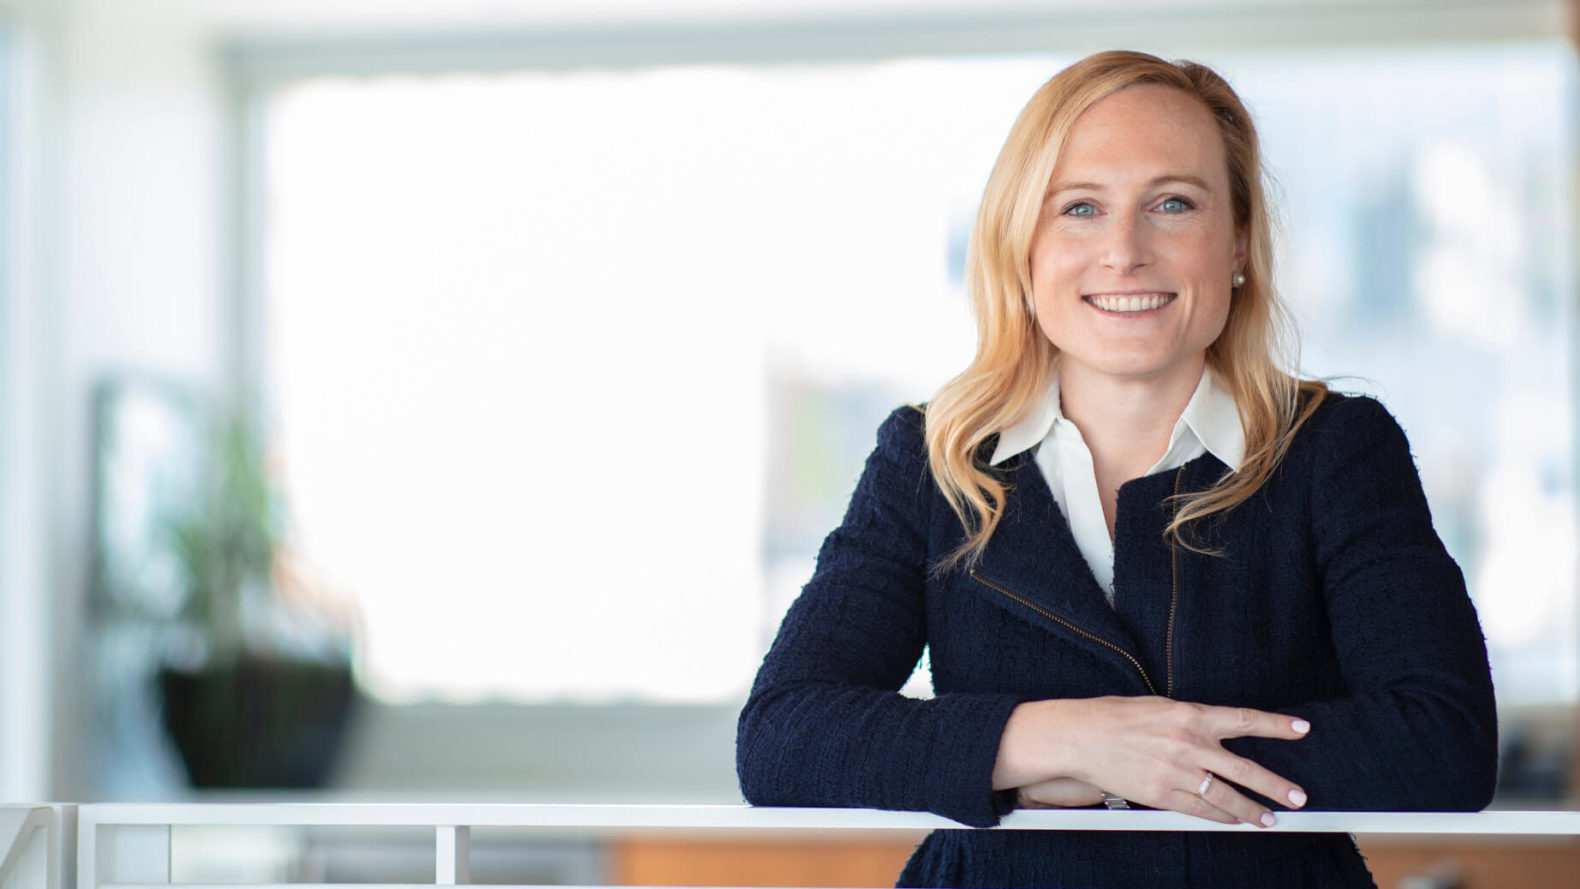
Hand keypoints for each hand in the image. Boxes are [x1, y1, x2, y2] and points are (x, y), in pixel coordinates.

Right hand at [993, 696, 1309, 826]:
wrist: (1079, 737)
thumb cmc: (1113, 716)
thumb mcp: (1158, 706)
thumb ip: (1188, 720)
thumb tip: (1212, 731)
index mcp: (1190, 715)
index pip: (1244, 720)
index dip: (1276, 726)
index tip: (1300, 729)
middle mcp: (1189, 744)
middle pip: (1244, 769)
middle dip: (1275, 785)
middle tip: (1297, 797)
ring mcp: (1176, 772)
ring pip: (1225, 797)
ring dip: (1251, 810)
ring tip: (1268, 818)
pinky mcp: (1161, 795)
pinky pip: (1198, 810)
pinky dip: (1218, 817)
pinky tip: (1231, 821)